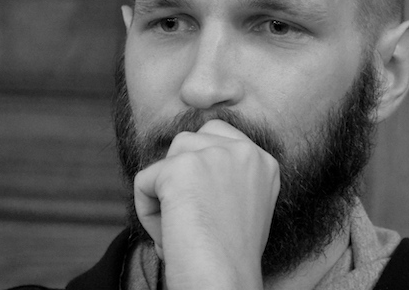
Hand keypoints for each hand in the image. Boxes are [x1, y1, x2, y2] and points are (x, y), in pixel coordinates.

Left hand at [134, 119, 279, 289]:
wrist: (224, 283)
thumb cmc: (230, 259)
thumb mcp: (245, 206)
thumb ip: (227, 176)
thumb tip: (187, 161)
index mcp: (264, 161)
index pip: (217, 134)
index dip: (199, 166)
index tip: (205, 205)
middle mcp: (244, 151)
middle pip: (188, 141)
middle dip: (179, 176)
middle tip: (192, 219)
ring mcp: (213, 155)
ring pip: (165, 160)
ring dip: (163, 195)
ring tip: (181, 229)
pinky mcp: (180, 167)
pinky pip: (143, 181)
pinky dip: (146, 212)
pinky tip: (169, 236)